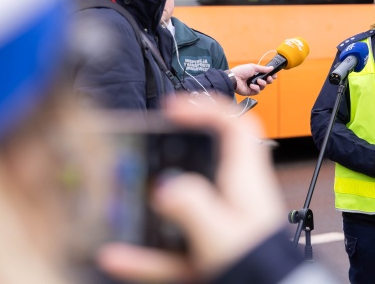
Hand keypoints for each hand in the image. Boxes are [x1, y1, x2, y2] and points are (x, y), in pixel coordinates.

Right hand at [96, 96, 285, 282]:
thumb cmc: (257, 267)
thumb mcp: (220, 234)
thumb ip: (191, 207)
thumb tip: (163, 187)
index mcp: (243, 182)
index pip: (235, 127)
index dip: (207, 109)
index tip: (174, 108)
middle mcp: (232, 197)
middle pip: (205, 157)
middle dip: (175, 148)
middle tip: (149, 144)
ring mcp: (219, 221)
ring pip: (183, 198)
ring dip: (155, 197)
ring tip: (125, 195)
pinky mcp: (206, 247)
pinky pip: (170, 242)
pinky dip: (145, 250)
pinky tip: (117, 257)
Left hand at [229, 64, 276, 95]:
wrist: (233, 78)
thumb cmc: (241, 71)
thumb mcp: (253, 67)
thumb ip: (263, 69)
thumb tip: (271, 68)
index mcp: (256, 73)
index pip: (266, 75)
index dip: (271, 75)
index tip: (274, 75)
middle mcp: (255, 80)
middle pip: (267, 81)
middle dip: (269, 79)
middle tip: (268, 78)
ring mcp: (253, 86)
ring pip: (263, 86)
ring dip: (262, 83)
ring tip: (257, 81)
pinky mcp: (251, 92)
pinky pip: (258, 91)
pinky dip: (256, 88)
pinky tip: (251, 85)